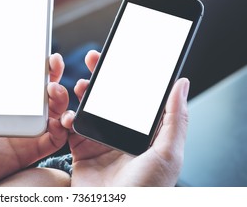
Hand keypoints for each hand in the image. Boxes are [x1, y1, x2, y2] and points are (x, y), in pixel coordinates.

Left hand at [0, 24, 68, 185]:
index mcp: (1, 100)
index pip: (27, 79)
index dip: (40, 66)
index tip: (45, 53)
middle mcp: (16, 114)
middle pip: (45, 93)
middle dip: (55, 76)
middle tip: (53, 64)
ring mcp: (24, 133)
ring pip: (55, 113)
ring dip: (62, 99)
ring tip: (53, 90)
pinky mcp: (29, 152)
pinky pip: (54, 139)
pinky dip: (63, 128)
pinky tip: (60, 119)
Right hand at [61, 50, 189, 185]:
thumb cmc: (146, 191)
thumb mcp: (167, 153)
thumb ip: (175, 118)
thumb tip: (181, 84)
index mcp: (144, 135)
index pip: (135, 99)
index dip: (127, 77)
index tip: (119, 58)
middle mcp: (122, 137)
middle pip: (110, 100)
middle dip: (101, 78)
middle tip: (95, 60)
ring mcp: (101, 144)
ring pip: (89, 110)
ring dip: (83, 95)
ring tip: (81, 86)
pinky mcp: (82, 153)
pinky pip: (72, 130)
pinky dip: (68, 119)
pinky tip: (69, 116)